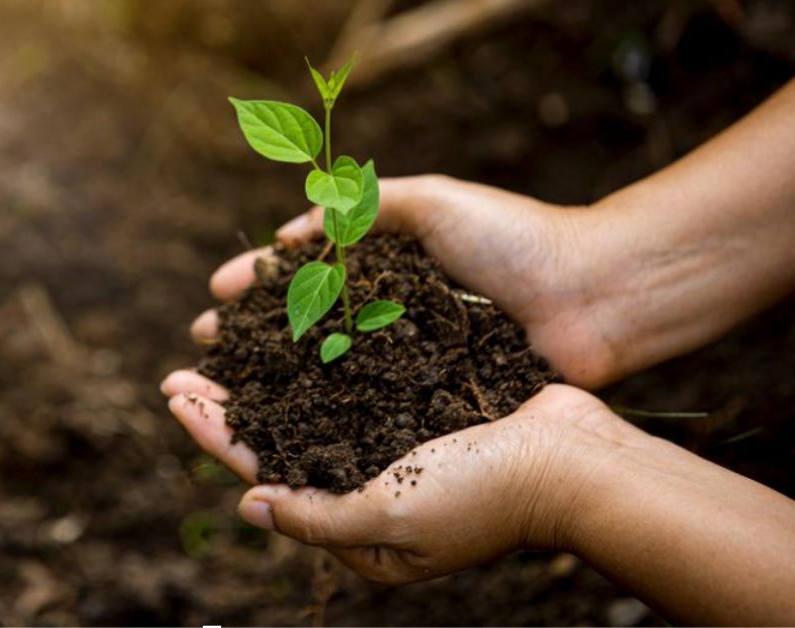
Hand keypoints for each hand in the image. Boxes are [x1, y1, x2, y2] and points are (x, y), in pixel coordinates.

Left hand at [161, 373, 633, 584]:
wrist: (575, 459)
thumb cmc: (484, 495)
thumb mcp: (389, 520)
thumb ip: (315, 516)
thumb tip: (249, 504)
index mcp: (355, 526)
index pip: (262, 474)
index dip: (215, 432)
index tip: (175, 393)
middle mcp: (367, 487)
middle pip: (280, 439)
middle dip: (230, 402)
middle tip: (185, 362)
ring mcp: (393, 445)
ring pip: (311, 405)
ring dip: (269, 374)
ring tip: (231, 340)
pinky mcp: (420, 407)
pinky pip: (355, 379)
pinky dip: (320, 355)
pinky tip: (297, 327)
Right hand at [193, 175, 618, 387]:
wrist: (596, 297)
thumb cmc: (516, 240)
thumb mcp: (431, 203)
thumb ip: (359, 208)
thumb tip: (287, 236)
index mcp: (384, 269)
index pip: (304, 278)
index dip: (257, 287)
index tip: (215, 297)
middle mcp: (388, 322)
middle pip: (301, 335)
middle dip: (246, 347)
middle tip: (199, 358)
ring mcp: (407, 368)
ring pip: (324, 381)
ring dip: (268, 392)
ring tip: (220, 400)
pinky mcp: (432, 407)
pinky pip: (367, 415)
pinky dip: (321, 423)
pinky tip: (282, 432)